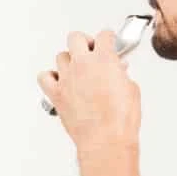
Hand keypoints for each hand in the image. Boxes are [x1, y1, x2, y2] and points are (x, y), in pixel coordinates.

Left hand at [38, 30, 141, 154]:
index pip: (104, 36)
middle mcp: (82, 64)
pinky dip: (50, 76)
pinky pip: (44, 77)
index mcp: (104, 59)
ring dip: (69, 60)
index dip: (108, 37)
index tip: (108, 40)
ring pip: (60, 56)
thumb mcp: (131, 90)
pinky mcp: (56, 94)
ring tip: (77, 69)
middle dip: (84, 41)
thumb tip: (118, 72)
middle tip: (90, 50)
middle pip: (75, 38)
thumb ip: (121, 75)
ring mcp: (67, 78)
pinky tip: (59, 81)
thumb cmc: (120, 120)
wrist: (105, 140)